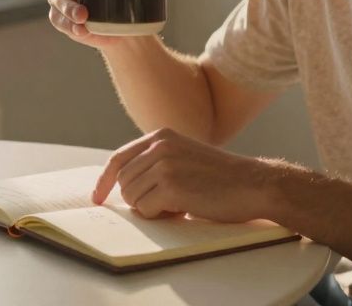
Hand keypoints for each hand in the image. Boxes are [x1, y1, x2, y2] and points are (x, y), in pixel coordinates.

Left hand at [92, 128, 274, 222]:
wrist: (254, 184)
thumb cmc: (221, 178)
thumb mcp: (184, 156)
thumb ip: (156, 163)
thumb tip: (125, 186)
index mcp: (160, 136)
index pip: (119, 158)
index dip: (105, 181)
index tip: (97, 198)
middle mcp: (159, 146)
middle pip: (123, 181)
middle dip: (138, 199)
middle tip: (168, 204)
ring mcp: (164, 164)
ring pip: (132, 198)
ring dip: (151, 209)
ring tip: (179, 204)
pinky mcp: (171, 186)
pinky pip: (146, 210)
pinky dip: (161, 216)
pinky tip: (183, 209)